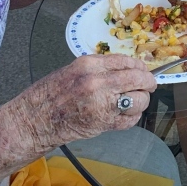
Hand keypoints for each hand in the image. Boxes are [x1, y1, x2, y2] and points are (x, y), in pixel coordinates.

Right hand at [13, 54, 154, 152]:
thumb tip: (127, 68)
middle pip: (138, 79)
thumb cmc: (52, 93)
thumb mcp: (75, 69)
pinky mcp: (103, 124)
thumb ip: (101, 68)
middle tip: (150, 86)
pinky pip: (130, 120)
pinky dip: (133, 117)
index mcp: (90, 65)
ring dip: (142, 101)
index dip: (140, 66)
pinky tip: (126, 115)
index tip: (144, 70)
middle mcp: (98, 82)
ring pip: (139, 100)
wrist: (36, 118)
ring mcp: (102, 104)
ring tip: (136, 102)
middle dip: (148, 82)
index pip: (127, 61)